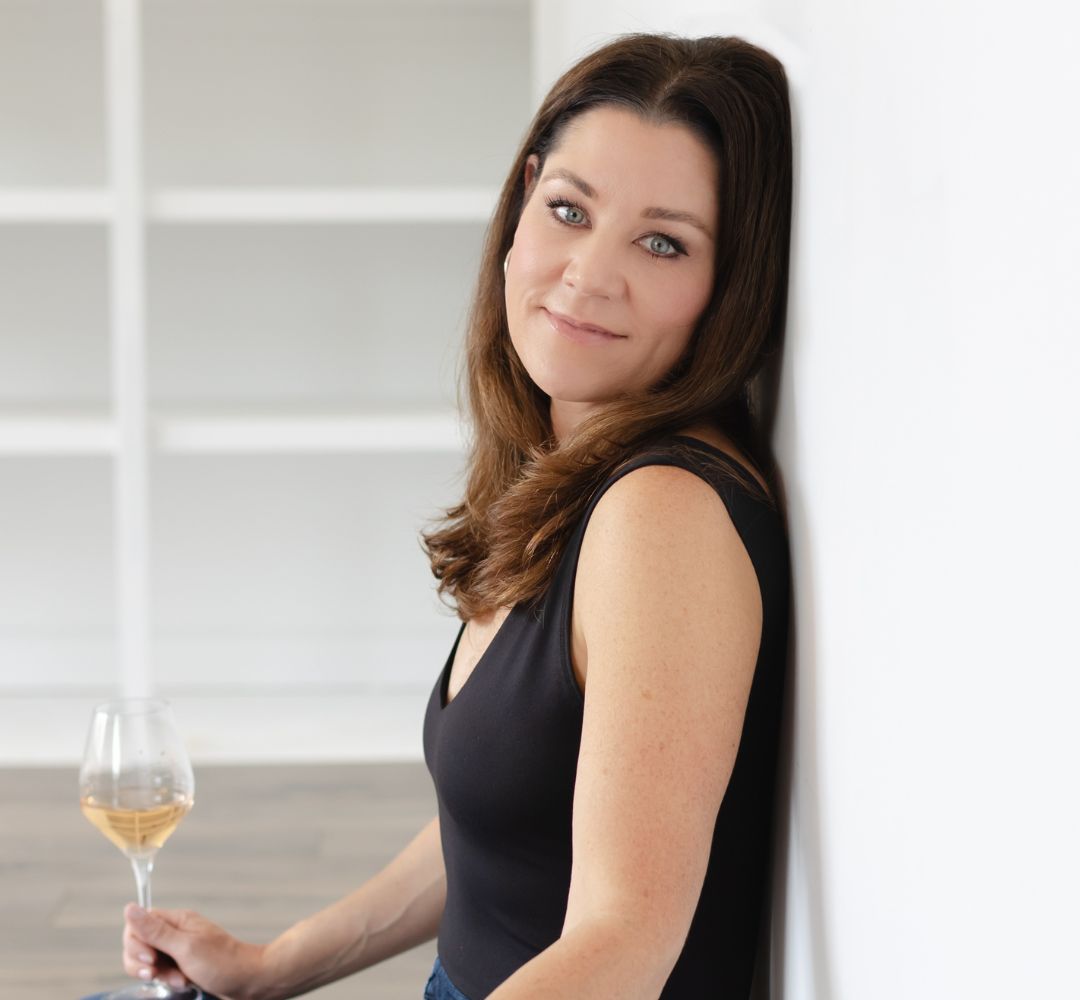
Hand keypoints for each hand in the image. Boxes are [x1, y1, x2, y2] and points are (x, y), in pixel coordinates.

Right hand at [122, 902, 268, 999]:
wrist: (249, 980)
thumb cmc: (222, 962)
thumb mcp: (185, 946)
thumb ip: (154, 931)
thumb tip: (129, 907)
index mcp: (177, 921)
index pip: (138, 925)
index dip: (136, 944)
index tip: (149, 959)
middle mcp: (177, 932)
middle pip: (139, 945)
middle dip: (143, 964)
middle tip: (157, 974)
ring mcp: (180, 949)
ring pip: (149, 962)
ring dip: (159, 975)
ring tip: (179, 980)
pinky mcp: (184, 965)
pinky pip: (164, 972)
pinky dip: (169, 980)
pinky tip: (184, 984)